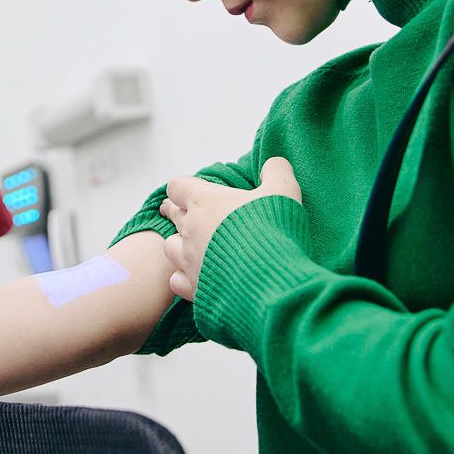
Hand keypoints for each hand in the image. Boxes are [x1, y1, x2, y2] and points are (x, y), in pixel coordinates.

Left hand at [158, 157, 300, 301]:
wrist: (272, 284)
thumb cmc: (274, 234)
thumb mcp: (283, 192)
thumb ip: (277, 173)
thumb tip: (275, 163)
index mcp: (205, 202)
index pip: (178, 186)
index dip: (184, 187)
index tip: (190, 190)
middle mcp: (191, 231)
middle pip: (172, 214)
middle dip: (177, 211)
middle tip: (183, 212)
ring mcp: (189, 261)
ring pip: (170, 247)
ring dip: (179, 244)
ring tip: (191, 245)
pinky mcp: (195, 289)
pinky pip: (178, 281)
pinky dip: (185, 278)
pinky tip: (195, 278)